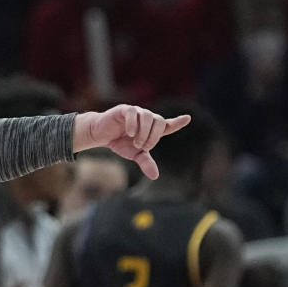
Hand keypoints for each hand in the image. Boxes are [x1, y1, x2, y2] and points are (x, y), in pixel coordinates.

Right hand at [74, 105, 190, 178]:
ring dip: (145, 132)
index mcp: (151, 128)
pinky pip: (133, 113)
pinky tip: (130, 134)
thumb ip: (146, 162)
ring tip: (137, 143)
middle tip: (144, 148)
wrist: (100, 135)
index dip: (177, 122)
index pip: (167, 124)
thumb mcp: (134, 154)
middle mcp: (146, 118)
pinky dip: (133, 124)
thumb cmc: (120, 142)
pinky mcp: (125, 110)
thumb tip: (155, 176)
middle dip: (154, 136)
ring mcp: (136, 112)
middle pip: (159, 121)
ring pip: (148, 116)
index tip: (187, 118)